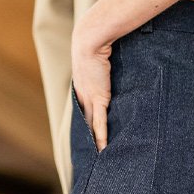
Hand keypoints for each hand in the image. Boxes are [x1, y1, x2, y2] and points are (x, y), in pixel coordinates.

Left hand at [71, 21, 112, 152]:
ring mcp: (89, 97)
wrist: (89, 38)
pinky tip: (103, 147)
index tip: (89, 131)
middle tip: (91, 150)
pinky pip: (99, 121)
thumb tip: (110, 57)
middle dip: (88, 135)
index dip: (87, 121)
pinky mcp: (99, 98)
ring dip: (95, 139)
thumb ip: (103, 60)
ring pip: (92, 124)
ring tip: (99, 155)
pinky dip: (101, 135)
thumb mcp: (97, 53)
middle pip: (86, 120)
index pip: (84, 108)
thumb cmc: (95, 40)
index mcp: (82, 85)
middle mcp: (83, 94)